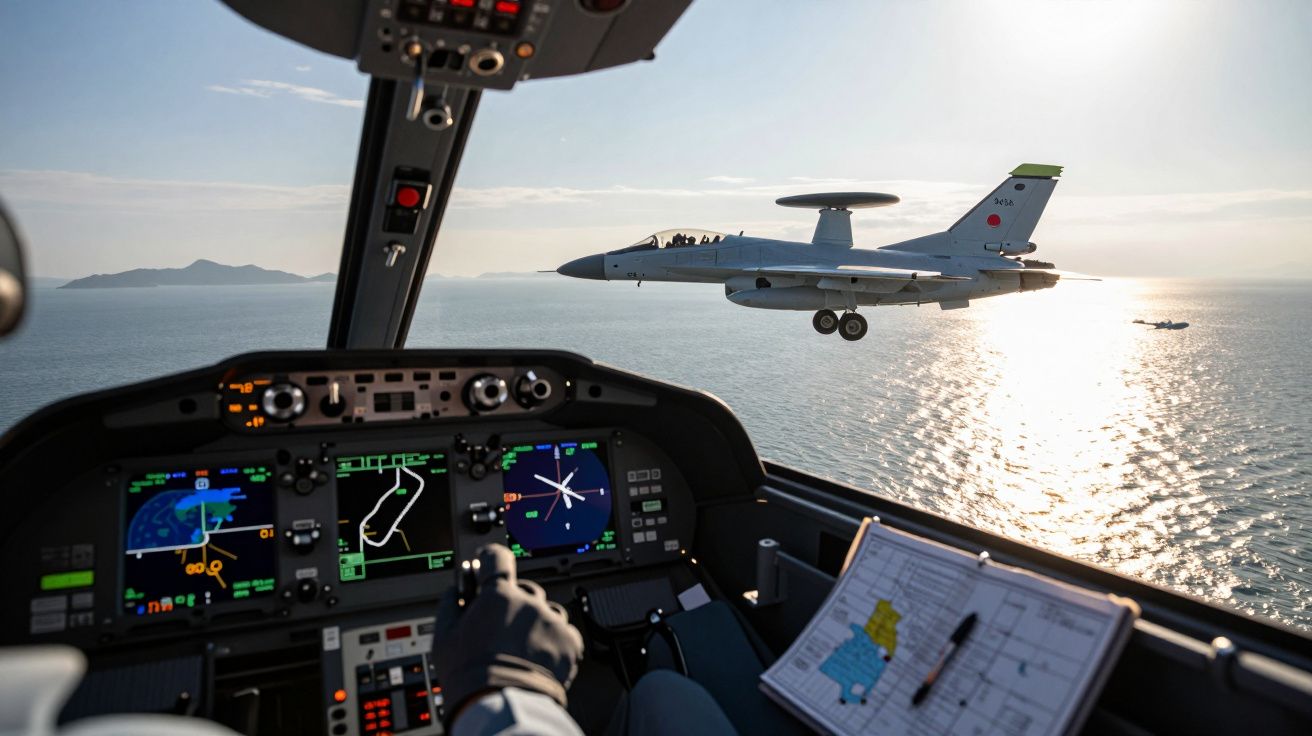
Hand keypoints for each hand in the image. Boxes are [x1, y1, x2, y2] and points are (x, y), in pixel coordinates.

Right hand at [432, 544, 584, 720]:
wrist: (501, 705)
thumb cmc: (469, 675)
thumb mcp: (443, 636)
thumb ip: (451, 604)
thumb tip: (456, 590)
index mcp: (497, 595)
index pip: (497, 558)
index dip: (491, 559)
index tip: (489, 564)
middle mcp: (528, 602)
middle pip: (524, 590)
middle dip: (513, 602)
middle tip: (501, 627)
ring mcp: (551, 621)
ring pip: (546, 611)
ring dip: (535, 623)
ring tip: (520, 647)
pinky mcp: (569, 641)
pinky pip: (564, 632)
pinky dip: (553, 641)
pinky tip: (537, 656)